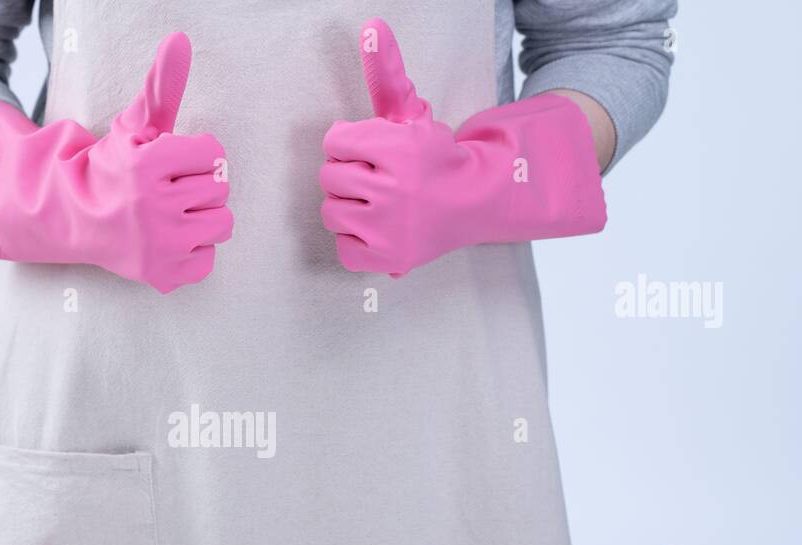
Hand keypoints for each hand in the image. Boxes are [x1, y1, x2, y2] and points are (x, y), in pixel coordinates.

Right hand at [0, 33, 232, 293]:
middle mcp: (153, 206)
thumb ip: (161, 86)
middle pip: (221, 188)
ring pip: (223, 224)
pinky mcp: (162, 275)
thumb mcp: (134, 125)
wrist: (76, 218)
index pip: (214, 153)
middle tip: (170, 190)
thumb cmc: (114, 169)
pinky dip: (194, 252)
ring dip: (204, 217)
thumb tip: (180, 40)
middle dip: (199, 184)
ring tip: (175, 213)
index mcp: (148, 164)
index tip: (172, 162)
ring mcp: (158, 245)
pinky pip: (209, 260)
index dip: (196, 154)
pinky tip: (169, 240)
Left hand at [320, 18, 605, 276]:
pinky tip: (379, 228)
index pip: (334, 141)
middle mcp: (394, 191)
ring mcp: (391, 230)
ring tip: (378, 201)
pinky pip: (343, 249)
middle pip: (328, 177)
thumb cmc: (431, 156)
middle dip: (349, 173)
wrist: (473, 201)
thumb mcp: (410, 112)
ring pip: (331, 213)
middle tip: (378, 177)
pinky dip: (357, 241)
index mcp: (398, 149)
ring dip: (349, 206)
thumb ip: (386, 73)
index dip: (350, 143)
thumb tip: (371, 26)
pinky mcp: (390, 260)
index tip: (374, 151)